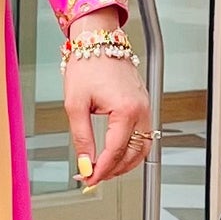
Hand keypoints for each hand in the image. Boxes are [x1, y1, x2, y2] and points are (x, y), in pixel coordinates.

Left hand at [63, 28, 152, 190]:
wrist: (97, 40)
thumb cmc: (87, 64)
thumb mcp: (75, 104)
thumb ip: (81, 138)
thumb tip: (85, 162)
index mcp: (126, 110)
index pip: (116, 152)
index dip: (101, 170)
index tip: (88, 179)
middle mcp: (141, 110)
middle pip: (133, 155)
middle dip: (113, 170)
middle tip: (92, 177)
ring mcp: (145, 107)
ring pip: (142, 148)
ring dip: (124, 163)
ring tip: (102, 169)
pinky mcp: (142, 105)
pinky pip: (142, 135)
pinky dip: (129, 149)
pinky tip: (113, 154)